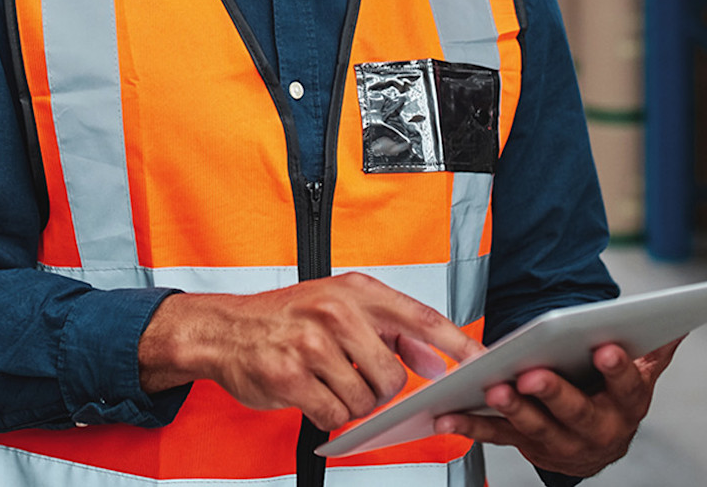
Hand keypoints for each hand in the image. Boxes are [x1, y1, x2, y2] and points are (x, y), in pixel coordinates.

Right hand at [138, 272, 483, 430]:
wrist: (224, 329)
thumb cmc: (285, 318)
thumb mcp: (340, 307)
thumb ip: (392, 331)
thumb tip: (433, 359)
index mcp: (356, 291)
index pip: (421, 317)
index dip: (456, 343)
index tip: (482, 361)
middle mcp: (335, 311)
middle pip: (392, 375)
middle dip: (380, 389)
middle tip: (357, 378)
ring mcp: (312, 343)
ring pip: (363, 399)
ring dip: (350, 403)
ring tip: (327, 382)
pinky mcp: (290, 375)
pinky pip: (333, 415)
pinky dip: (327, 415)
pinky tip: (312, 395)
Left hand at [432, 337, 681, 478]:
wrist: (597, 447)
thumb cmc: (614, 399)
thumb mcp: (640, 377)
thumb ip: (654, 350)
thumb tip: (678, 321)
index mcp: (627, 406)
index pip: (626, 387)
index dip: (616, 369)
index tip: (604, 348)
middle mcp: (597, 429)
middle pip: (577, 412)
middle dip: (555, 393)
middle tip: (534, 374)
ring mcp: (560, 442)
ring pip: (536, 427)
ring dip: (513, 409)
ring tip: (494, 388)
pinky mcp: (527, 446)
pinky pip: (498, 437)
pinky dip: (471, 428)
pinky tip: (449, 416)